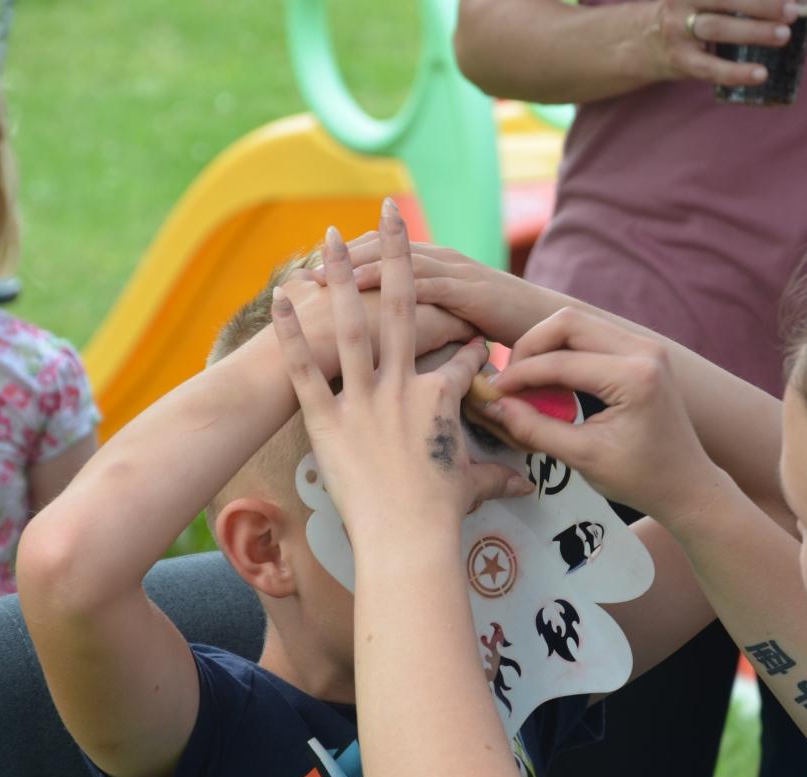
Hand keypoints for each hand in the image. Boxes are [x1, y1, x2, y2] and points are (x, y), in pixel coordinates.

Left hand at [272, 206, 532, 533]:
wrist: (409, 537)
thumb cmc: (442, 515)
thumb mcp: (474, 486)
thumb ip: (497, 476)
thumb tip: (527, 485)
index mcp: (439, 396)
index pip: (457, 354)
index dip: (465, 338)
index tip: (468, 324)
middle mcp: (402, 385)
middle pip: (401, 305)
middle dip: (397, 254)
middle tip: (391, 209)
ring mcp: (363, 399)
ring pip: (349, 325)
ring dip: (338, 276)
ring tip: (326, 235)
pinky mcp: (327, 419)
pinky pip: (304, 370)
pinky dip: (290, 334)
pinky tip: (279, 297)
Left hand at [315, 234, 553, 348]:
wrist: (561, 329)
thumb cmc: (514, 332)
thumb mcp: (466, 325)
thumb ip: (437, 322)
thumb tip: (406, 339)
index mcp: (441, 268)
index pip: (385, 257)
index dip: (349, 263)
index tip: (312, 275)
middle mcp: (445, 262)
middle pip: (383, 252)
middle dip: (342, 259)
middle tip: (304, 271)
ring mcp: (458, 273)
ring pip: (397, 262)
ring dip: (357, 266)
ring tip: (320, 277)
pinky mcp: (470, 291)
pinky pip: (424, 283)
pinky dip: (391, 282)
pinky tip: (362, 289)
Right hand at [481, 307, 726, 523]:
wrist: (688, 486)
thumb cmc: (642, 479)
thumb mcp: (583, 458)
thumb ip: (535, 429)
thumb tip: (494, 404)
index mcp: (634, 376)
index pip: (560, 361)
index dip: (519, 374)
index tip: (493, 391)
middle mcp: (644, 350)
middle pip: (567, 322)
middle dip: (530, 347)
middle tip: (510, 380)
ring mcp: (646, 346)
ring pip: (578, 324)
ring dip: (546, 347)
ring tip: (526, 381)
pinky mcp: (642, 352)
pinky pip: (592, 336)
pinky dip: (564, 352)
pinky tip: (550, 380)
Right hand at [647, 0, 801, 85]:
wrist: (641, 40)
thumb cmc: (693, 13)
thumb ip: (744, 2)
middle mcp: (685, 0)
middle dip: (761, 3)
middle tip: (792, 10)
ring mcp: (679, 29)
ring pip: (718, 28)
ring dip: (752, 31)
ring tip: (783, 36)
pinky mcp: (680, 59)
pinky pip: (710, 68)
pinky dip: (736, 72)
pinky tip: (760, 74)